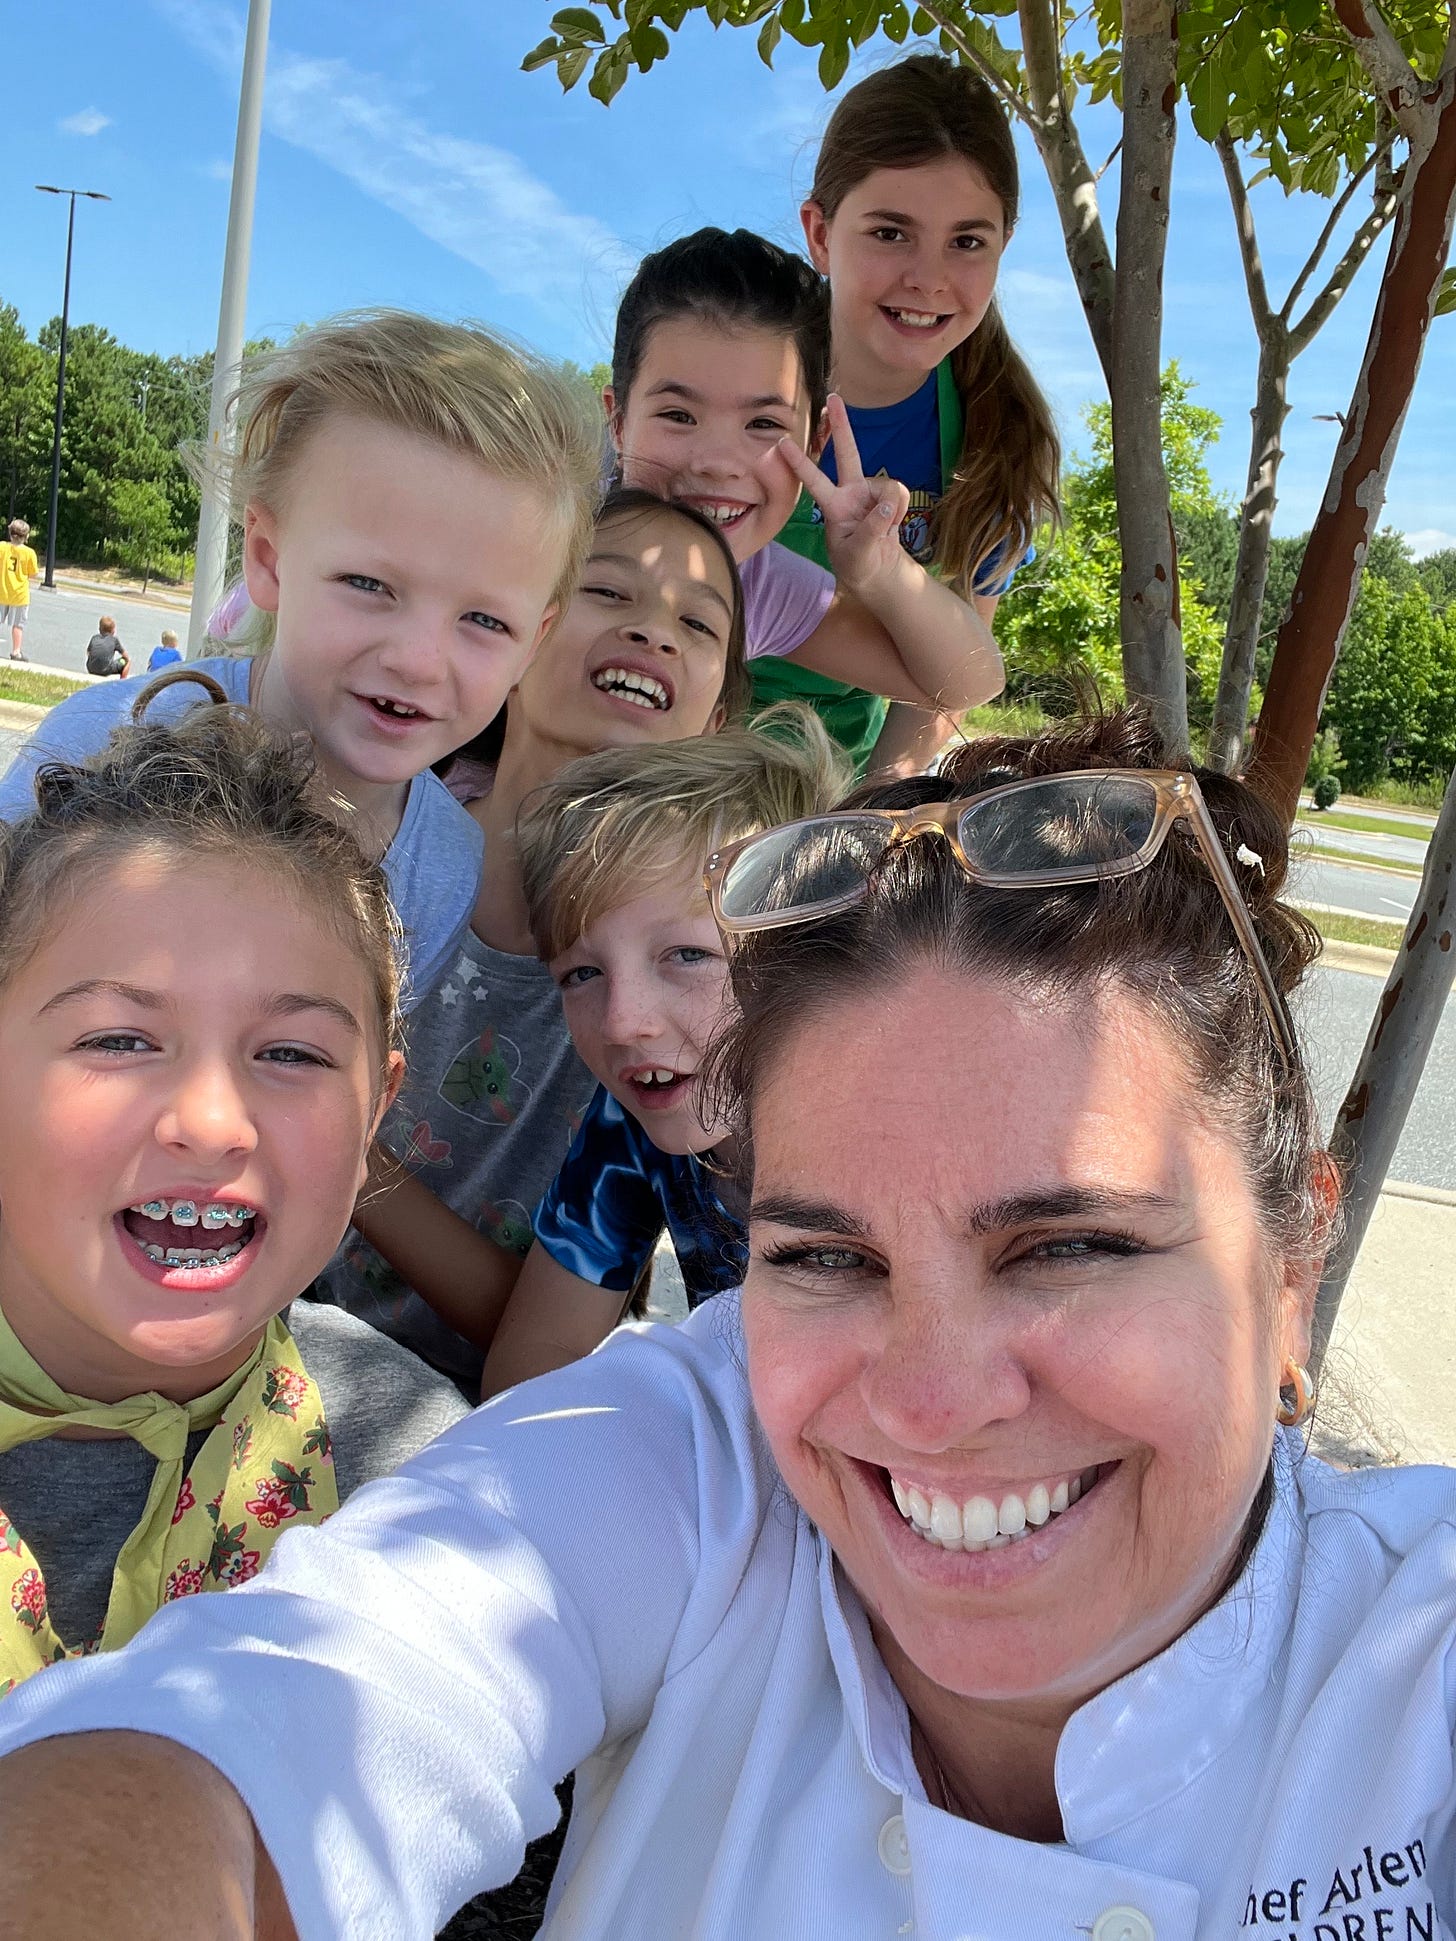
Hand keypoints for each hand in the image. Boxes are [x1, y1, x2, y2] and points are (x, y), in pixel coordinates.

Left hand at [775, 394, 910, 595]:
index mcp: (833, 507)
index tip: (782, 443)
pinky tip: (893, 524)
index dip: (800, 463)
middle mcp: (850, 492)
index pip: (814, 481)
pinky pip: (902, 495)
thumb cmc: (858, 565)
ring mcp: (870, 491)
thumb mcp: (859, 555)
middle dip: (842, 425)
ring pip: (890, 487)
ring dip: (892, 512)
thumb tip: (888, 503)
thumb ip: (871, 530)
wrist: (879, 572)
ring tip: (883, 532)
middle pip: (848, 453)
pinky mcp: (889, 495)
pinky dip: (901, 512)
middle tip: (834, 397)